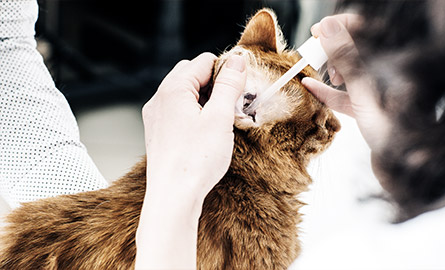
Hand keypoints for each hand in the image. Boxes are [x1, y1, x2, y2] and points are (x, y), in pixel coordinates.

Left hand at [136, 53, 246, 268]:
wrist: (173, 197)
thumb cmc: (194, 160)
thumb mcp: (220, 118)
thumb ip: (229, 85)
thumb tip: (236, 60)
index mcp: (173, 89)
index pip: (203, 61)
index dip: (226, 71)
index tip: (241, 89)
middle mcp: (159, 99)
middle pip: (192, 74)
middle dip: (216, 84)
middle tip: (233, 105)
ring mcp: (156, 116)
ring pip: (186, 94)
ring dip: (207, 100)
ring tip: (222, 121)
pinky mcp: (159, 132)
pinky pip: (179, 111)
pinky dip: (196, 114)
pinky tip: (207, 132)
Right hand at [301, 14, 391, 151]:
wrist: (402, 170)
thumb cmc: (393, 133)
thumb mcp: (365, 93)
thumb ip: (347, 59)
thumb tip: (328, 28)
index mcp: (393, 64)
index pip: (368, 28)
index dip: (341, 25)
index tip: (318, 30)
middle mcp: (386, 74)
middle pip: (355, 48)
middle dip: (334, 50)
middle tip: (318, 54)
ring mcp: (377, 91)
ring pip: (350, 69)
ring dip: (333, 69)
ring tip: (331, 78)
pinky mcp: (369, 107)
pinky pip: (346, 93)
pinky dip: (329, 91)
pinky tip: (310, 86)